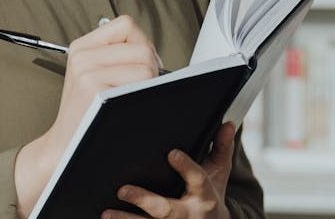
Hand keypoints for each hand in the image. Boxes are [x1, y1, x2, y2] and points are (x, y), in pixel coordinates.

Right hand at [14, 15, 161, 217]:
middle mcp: (82, 55)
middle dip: (151, 66)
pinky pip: (140, 83)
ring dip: (149, 83)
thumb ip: (114, 57)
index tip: (141, 64)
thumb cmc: (85, 115)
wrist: (63, 148)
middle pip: (142, 46)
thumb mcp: (89, 76)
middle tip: (140, 87)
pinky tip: (129, 107)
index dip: (141, 43)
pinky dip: (144, 95)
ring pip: (145, 64)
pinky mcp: (95, 89)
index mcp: (81, 47)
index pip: (126, 25)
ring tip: (132, 98)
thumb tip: (151, 52)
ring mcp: (87, 72)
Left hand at [101, 122, 236, 218]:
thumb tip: (228, 124)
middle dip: (144, 200)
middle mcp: (189, 214)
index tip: (171, 153)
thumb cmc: (208, 196)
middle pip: (166, 209)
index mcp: (204, 195)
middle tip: (122, 189)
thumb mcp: (218, 174)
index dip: (185, 166)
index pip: (197, 179)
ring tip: (106, 213)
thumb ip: (221, 149)